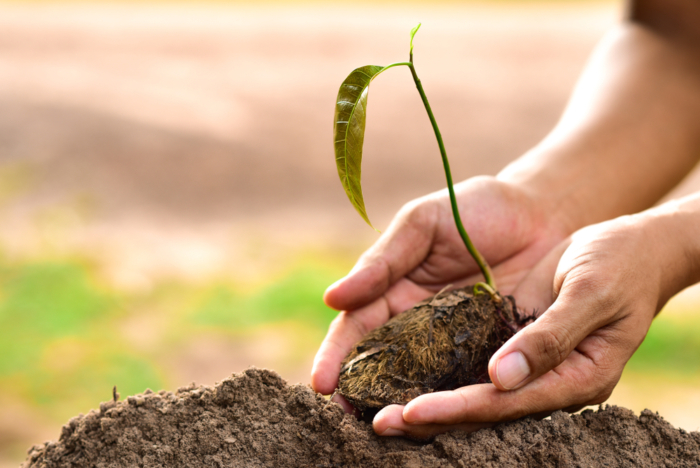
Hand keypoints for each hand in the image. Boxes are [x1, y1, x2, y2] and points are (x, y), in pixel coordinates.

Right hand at [311, 175, 570, 398]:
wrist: (539, 213)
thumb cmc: (473, 208)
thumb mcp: (422, 225)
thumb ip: (383, 261)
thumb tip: (331, 298)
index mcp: (393, 291)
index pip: (356, 328)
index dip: (335, 355)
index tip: (321, 384)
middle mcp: (418, 323)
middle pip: (381, 364)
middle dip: (359, 392)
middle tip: (343, 421)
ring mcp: (454, 342)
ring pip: (421, 381)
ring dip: (401, 405)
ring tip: (385, 429)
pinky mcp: (490, 352)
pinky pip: (469, 380)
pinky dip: (454, 402)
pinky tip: (443, 422)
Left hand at [374, 210, 687, 438]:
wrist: (628, 245)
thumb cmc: (619, 263)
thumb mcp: (591, 292)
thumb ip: (550, 336)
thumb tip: (501, 379)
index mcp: (575, 377)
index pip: (504, 403)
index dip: (456, 409)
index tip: (410, 412)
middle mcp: (546, 380)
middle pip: (481, 408)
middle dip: (429, 417)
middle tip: (377, 424)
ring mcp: (527, 363)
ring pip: (471, 392)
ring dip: (426, 398)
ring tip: (375, 409)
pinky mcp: (512, 341)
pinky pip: (471, 363)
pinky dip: (437, 371)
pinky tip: (402, 372)